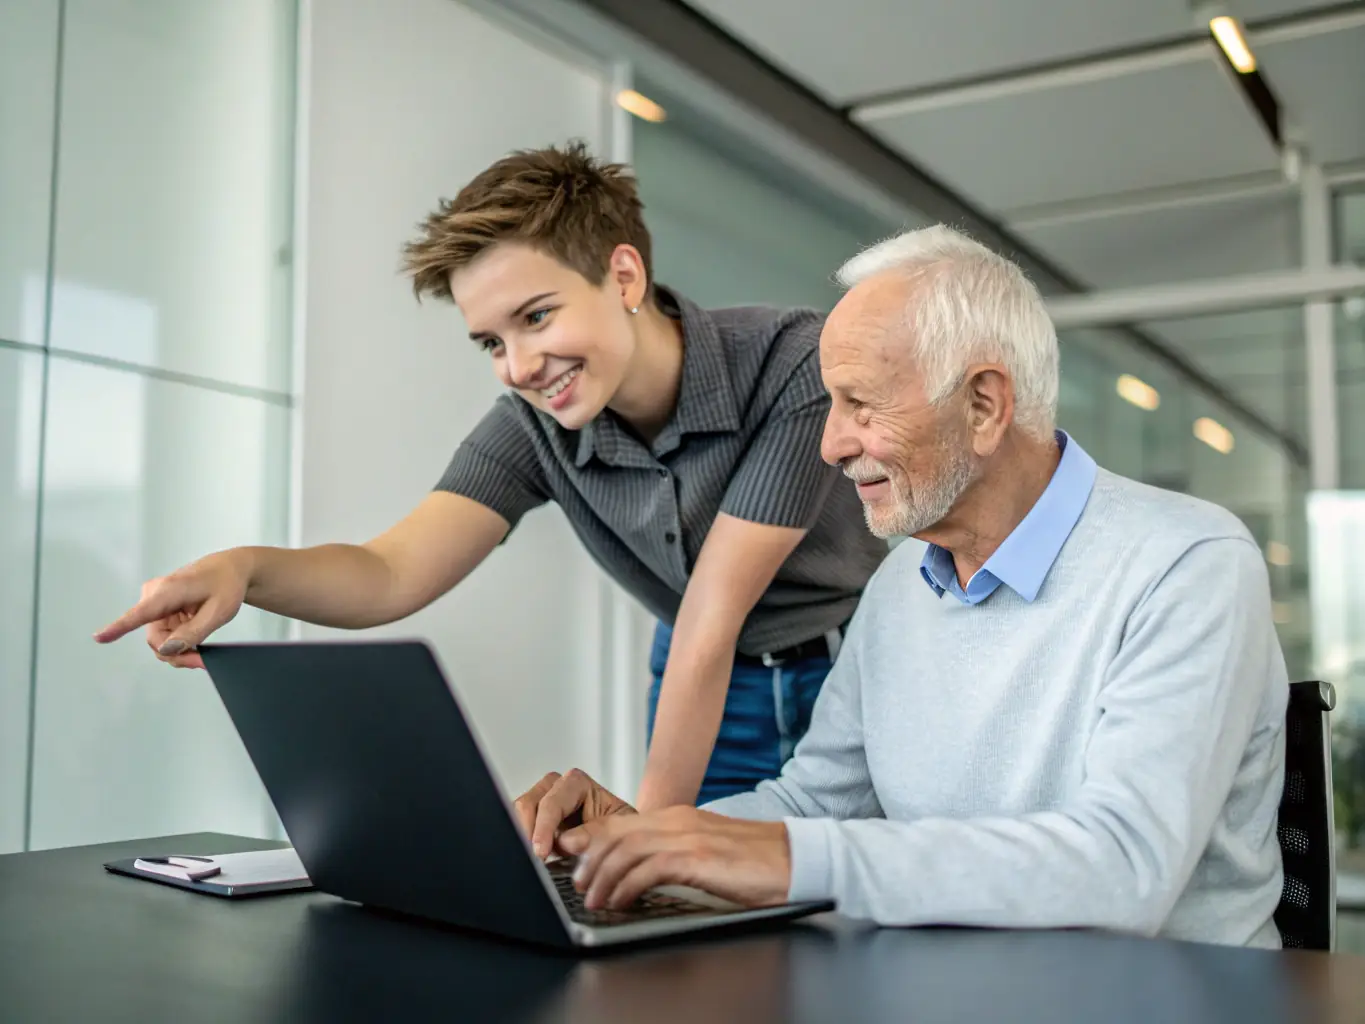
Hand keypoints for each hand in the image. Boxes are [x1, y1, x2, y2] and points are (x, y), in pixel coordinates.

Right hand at [92, 550, 252, 668]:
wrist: (232, 570)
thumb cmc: (227, 585)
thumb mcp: (219, 612)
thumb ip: (193, 633)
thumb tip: (166, 649)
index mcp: (169, 591)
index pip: (140, 614)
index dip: (119, 628)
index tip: (99, 637)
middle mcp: (155, 595)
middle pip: (155, 638)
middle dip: (176, 654)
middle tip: (200, 661)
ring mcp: (155, 602)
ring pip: (159, 640)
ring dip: (178, 651)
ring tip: (201, 654)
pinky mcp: (159, 609)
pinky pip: (164, 635)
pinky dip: (179, 643)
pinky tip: (194, 643)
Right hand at [513, 769, 635, 858]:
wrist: (619, 844)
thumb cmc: (620, 832)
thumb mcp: (618, 831)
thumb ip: (593, 833)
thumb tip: (564, 841)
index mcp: (577, 783)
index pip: (552, 802)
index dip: (544, 827)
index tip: (541, 853)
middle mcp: (555, 788)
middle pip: (527, 804)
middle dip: (526, 833)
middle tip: (531, 861)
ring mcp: (541, 804)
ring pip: (515, 816)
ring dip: (521, 840)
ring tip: (532, 863)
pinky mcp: (532, 822)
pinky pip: (514, 829)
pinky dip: (519, 845)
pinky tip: (529, 861)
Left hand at [559, 807, 790, 909]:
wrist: (793, 860)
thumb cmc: (752, 862)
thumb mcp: (704, 852)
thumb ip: (673, 854)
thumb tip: (641, 873)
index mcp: (678, 817)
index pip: (621, 823)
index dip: (591, 838)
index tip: (571, 855)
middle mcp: (677, 820)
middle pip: (616, 833)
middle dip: (589, 859)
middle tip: (576, 883)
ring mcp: (687, 836)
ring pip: (626, 850)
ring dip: (603, 876)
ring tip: (592, 898)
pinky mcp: (697, 857)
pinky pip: (649, 869)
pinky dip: (627, 886)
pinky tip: (621, 902)